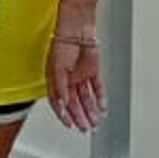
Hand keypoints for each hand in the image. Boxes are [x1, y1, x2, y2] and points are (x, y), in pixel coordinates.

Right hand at [48, 14, 105, 132]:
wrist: (77, 28)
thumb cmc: (62, 44)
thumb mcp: (57, 68)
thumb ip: (60, 87)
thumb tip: (62, 103)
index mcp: (56, 80)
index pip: (59, 103)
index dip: (64, 115)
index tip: (70, 125)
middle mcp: (68, 80)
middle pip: (74, 103)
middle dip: (80, 117)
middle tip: (85, 129)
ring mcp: (81, 76)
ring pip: (86, 98)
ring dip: (90, 110)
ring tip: (95, 122)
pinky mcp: (92, 71)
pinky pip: (97, 87)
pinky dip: (100, 97)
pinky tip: (102, 107)